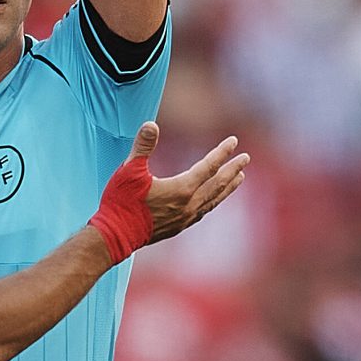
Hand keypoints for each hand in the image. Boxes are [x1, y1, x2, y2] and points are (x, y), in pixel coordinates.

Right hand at [91, 125, 249, 261]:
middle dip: (233, 169)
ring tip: (239, 178)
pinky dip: (213, 201)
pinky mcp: (178, 227)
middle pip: (218, 184)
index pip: (208, 166)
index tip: (234, 141)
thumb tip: (151, 124)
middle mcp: (188, 204)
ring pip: (213, 199)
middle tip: (246, 159)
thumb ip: (143, 146)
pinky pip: (203, 211)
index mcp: (181, 188)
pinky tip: (213, 199)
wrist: (114, 236)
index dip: (222, 152)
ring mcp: (185, 218)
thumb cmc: (121, 202)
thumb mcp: (129, 170)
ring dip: (227, 187)